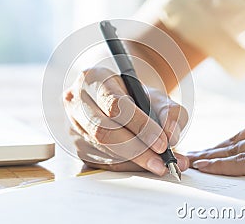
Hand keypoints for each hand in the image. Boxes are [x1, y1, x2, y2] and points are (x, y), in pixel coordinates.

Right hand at [63, 67, 188, 175]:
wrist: (118, 100)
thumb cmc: (136, 96)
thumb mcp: (157, 96)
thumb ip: (170, 113)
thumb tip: (171, 137)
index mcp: (93, 78)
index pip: (114, 105)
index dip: (140, 126)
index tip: (163, 143)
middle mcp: (76, 100)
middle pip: (103, 131)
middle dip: (137, 151)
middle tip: (162, 163)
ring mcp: (73, 124)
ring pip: (102, 150)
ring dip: (133, 161)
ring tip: (160, 165)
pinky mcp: (76, 145)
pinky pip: (100, 162)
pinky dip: (125, 166)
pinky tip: (141, 163)